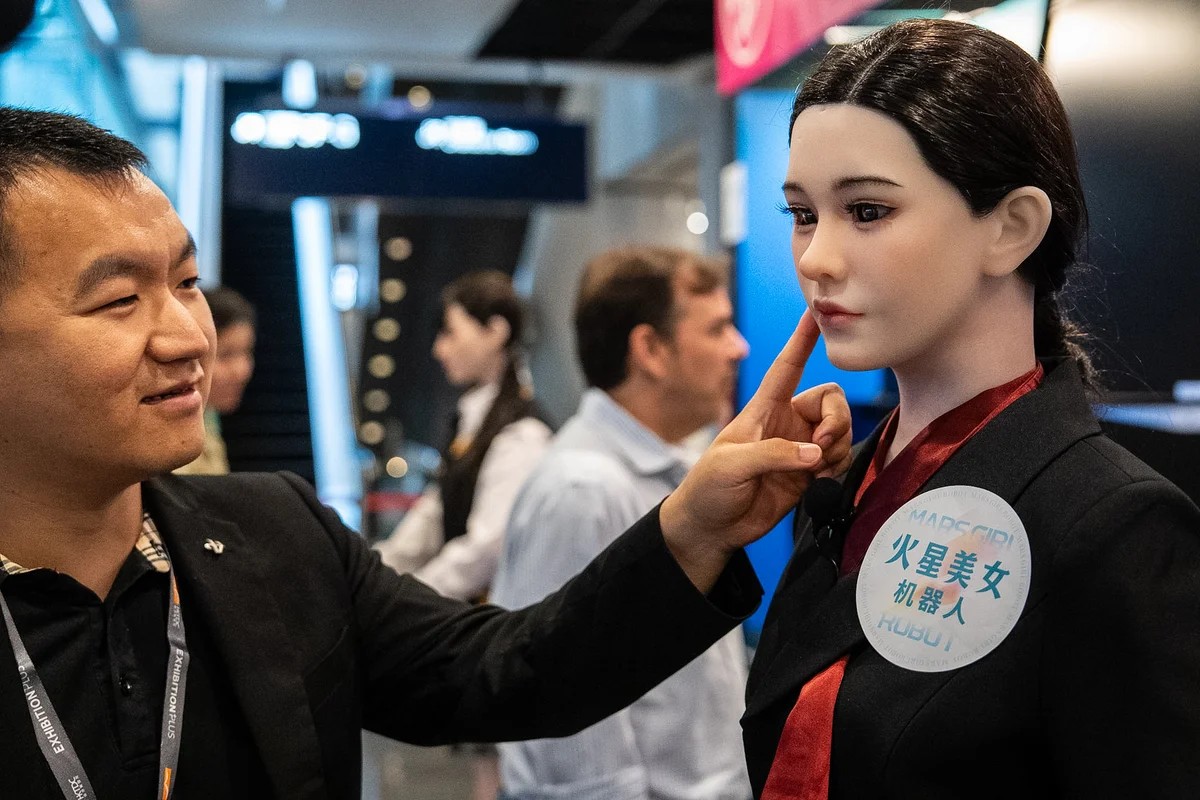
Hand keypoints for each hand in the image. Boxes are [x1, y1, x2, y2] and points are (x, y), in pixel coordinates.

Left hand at [660, 311, 851, 590]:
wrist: (711, 529)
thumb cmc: (708, 488)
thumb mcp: (732, 465)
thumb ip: (775, 455)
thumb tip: (815, 453)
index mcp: (762, 410)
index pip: (787, 367)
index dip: (801, 340)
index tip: (816, 313)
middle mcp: (785, 422)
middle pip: (830, 400)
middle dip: (837, 418)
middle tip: (824, 443)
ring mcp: (798, 447)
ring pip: (839, 431)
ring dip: (837, 447)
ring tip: (815, 468)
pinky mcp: (808, 473)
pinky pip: (838, 459)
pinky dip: (836, 467)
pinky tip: (817, 481)